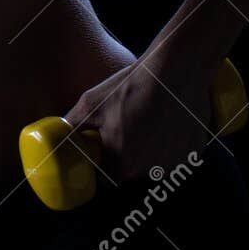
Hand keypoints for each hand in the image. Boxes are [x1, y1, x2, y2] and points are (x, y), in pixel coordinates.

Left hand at [60, 54, 216, 185]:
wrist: (173, 71)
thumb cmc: (130, 87)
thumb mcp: (90, 104)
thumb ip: (71, 126)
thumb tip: (56, 135)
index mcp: (123, 166)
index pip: (106, 178)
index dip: (101, 163)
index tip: (101, 148)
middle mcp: (150, 172)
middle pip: (130, 171)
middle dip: (123, 154)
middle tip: (123, 126)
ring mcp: (175, 164)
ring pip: (153, 164)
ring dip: (147, 151)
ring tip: (144, 121)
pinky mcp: (193, 153)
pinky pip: (174, 155)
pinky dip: (168, 144)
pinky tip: (163, 122)